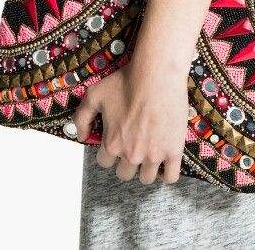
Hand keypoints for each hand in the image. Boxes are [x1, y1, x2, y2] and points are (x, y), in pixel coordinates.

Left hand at [73, 62, 188, 184]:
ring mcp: (154, 155)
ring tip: (149, 155)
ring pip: (147, 178)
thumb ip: (82, 117)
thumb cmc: (127, 82)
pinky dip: (167, 173)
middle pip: (125, 173)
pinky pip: (171, 177)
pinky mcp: (173, 151)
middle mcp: (131, 154)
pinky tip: (165, 163)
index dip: (109, 151)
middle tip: (133, 146)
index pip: (105, 162)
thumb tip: (81, 137)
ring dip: (145, 169)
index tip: (116, 142)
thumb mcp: (95, 95)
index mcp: (112, 144)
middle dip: (126, 162)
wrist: (157, 75)